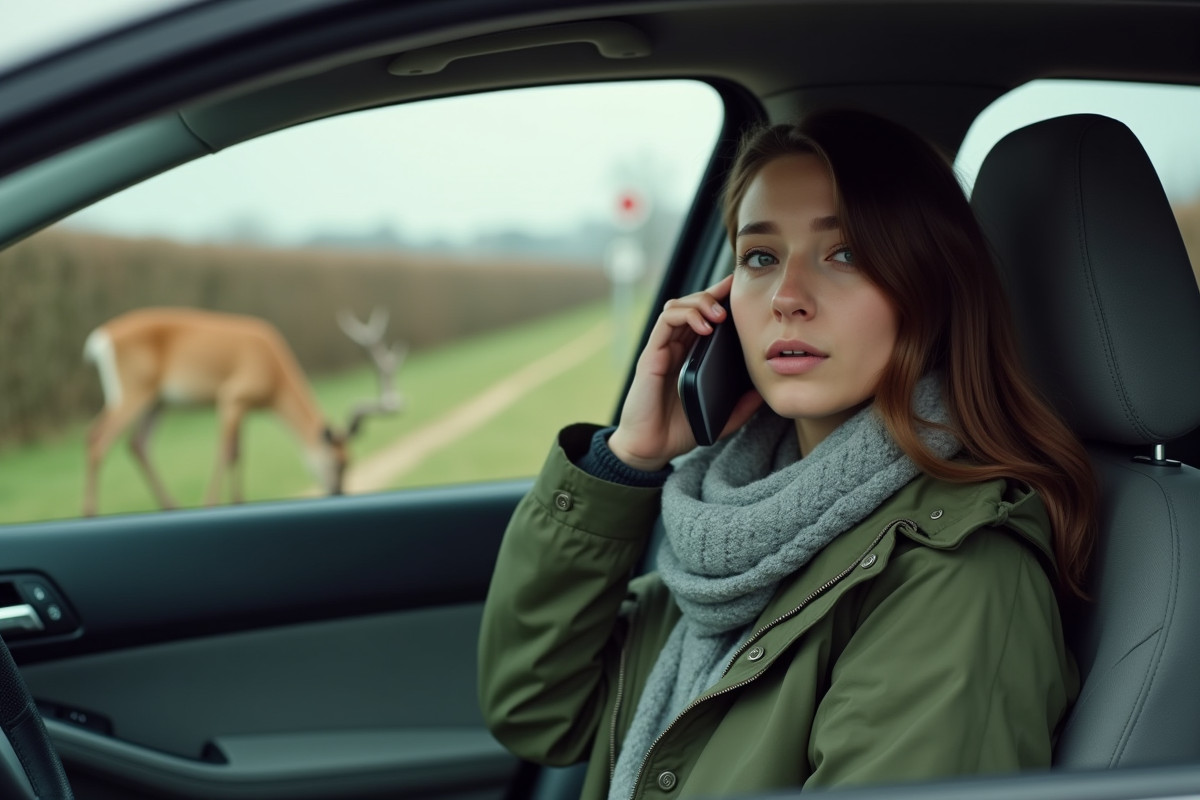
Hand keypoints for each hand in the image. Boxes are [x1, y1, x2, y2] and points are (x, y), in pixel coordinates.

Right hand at [608, 274, 762, 471]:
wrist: (650, 448)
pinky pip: (666, 322)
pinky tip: (705, 327)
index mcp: (692, 356)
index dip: (722, 299)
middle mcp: (676, 347)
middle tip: (734, 297)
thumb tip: (764, 393)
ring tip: (720, 315)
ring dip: (700, 302)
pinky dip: (686, 316)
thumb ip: (741, 406)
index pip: (705, 317)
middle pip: (692, 304)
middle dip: (714, 294)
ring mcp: (663, 349)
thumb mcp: (721, 419)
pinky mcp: (651, 354)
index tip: (743, 291)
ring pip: (678, 306)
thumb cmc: (679, 431)